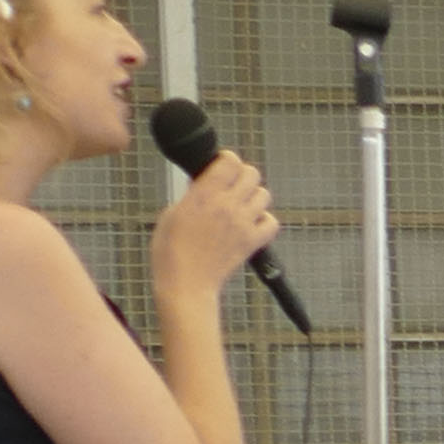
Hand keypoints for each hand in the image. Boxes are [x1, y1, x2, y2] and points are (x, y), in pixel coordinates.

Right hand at [150, 150, 280, 301]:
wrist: (185, 283)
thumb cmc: (171, 252)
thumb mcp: (172, 212)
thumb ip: (193, 194)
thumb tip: (204, 182)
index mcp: (204, 194)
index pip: (229, 161)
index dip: (227, 160)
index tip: (221, 166)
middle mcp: (227, 205)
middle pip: (252, 174)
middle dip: (242, 175)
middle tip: (231, 185)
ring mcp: (243, 223)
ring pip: (264, 195)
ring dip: (254, 196)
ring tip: (240, 205)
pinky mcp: (252, 242)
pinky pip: (272, 222)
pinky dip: (265, 220)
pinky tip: (251, 224)